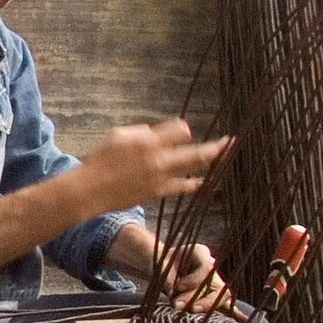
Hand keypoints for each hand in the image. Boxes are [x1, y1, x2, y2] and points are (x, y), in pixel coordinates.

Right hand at [80, 119, 230, 210]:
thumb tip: (156, 134)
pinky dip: (194, 184)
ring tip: (224, 156)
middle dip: (217, 146)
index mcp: (149, 140)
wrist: (91, 189)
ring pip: (194, 168)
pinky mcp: (158, 192)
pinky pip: (183, 188)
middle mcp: (160, 158)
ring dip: (212, 162)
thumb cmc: (100, 159)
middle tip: (231, 141)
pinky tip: (204, 182)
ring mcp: (161, 177)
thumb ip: (142, 133)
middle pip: (196, 150)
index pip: (181, 129)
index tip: (180, 132)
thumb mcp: (119, 135)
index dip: (182, 129)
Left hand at [162, 242, 231, 312]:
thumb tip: (174, 295)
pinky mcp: (212, 295)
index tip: (177, 286)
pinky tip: (242, 320)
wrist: (161, 265)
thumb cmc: (162, 263)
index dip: (194, 280)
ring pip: (221, 298)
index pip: (207, 268)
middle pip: (218, 288)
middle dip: (201, 300)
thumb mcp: (162, 265)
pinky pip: (226, 305)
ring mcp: (214, 282)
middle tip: (179, 305)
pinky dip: (234, 313)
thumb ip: (168, 278)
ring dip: (205, 307)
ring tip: (188, 310)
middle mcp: (211, 267)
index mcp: (201, 253)